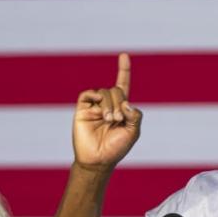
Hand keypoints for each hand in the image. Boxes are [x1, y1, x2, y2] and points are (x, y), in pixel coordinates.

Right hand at [72, 53, 142, 168]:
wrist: (97, 161)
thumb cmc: (116, 148)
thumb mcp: (133, 132)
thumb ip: (135, 116)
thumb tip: (126, 102)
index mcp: (120, 108)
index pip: (123, 84)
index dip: (124, 70)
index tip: (124, 55)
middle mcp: (107, 104)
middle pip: (115, 89)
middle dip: (119, 101)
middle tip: (117, 119)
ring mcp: (94, 106)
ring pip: (103, 91)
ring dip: (109, 104)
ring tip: (109, 120)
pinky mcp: (82, 109)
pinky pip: (87, 93)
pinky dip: (94, 95)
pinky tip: (99, 107)